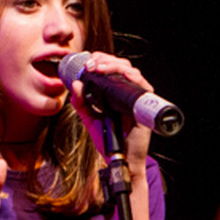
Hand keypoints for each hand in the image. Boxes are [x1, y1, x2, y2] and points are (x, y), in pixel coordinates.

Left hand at [69, 52, 152, 168]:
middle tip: (91, 64)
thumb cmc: (108, 142)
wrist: (118, 160)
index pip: (113, 70)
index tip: (88, 61)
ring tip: (99, 67)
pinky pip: (143, 86)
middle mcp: (128, 94)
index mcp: (116, 94)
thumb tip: (75, 84)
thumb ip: (82, 103)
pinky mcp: (144, 107)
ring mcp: (137, 99)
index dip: (103, 61)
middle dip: (106, 60)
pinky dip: (133, 77)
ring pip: (132, 72)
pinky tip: (122, 74)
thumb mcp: (91, 119)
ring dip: (115, 65)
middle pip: (123, 66)